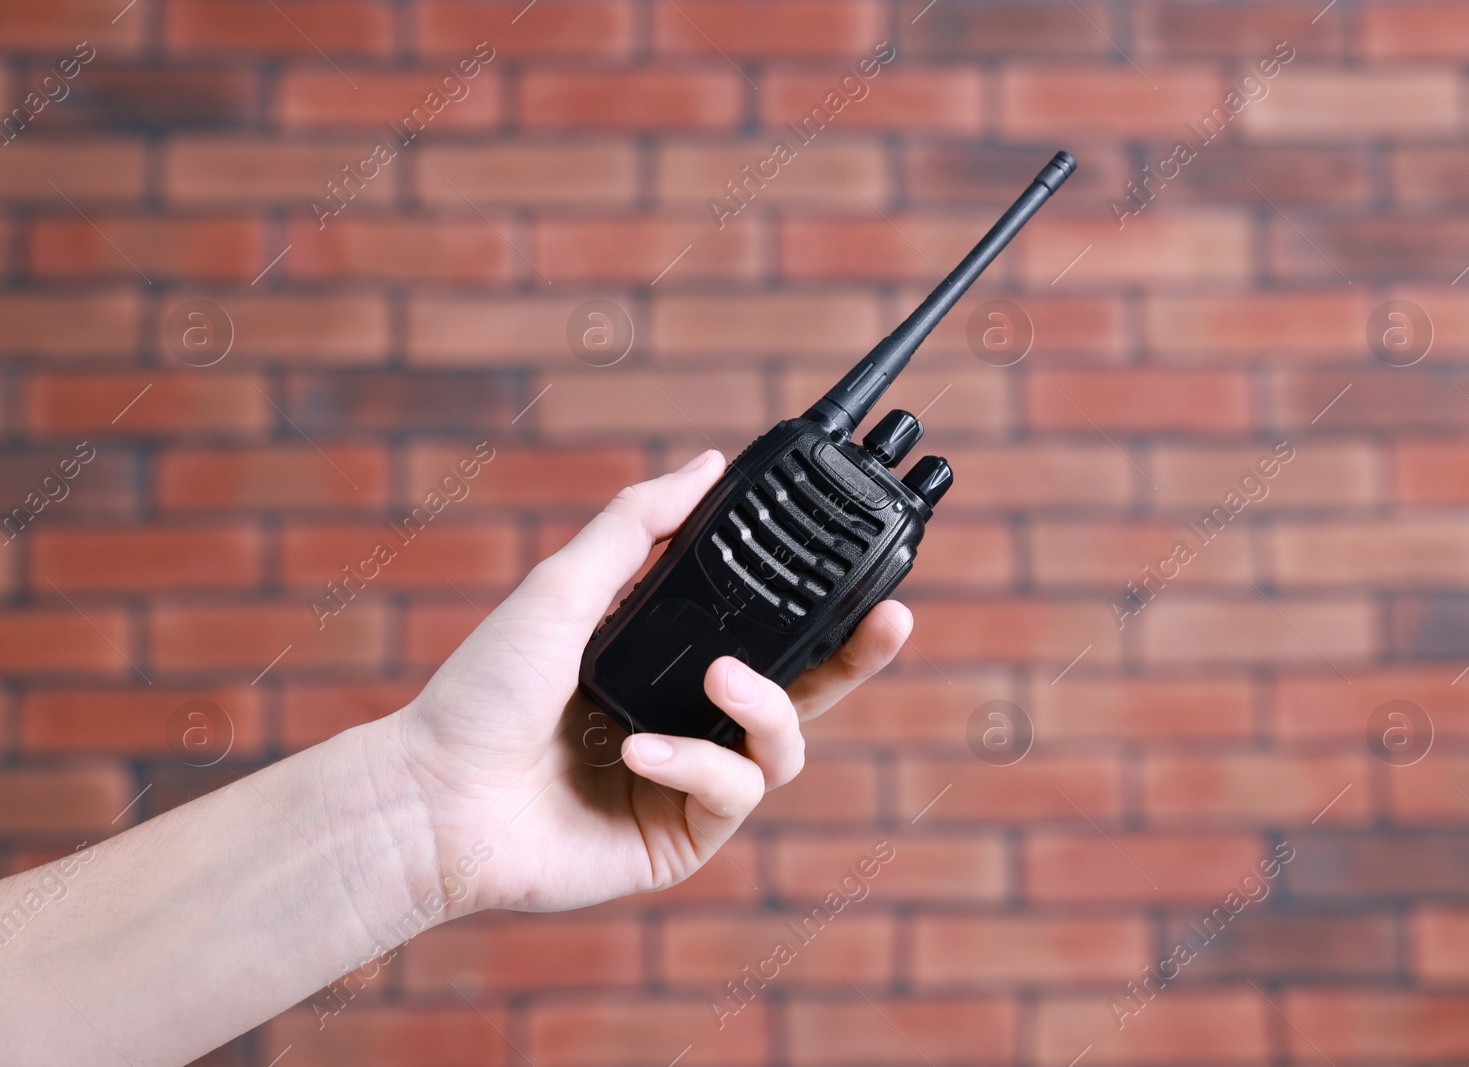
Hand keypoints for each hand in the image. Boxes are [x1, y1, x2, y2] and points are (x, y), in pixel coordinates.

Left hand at [390, 449, 912, 913]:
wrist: (433, 795)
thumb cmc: (484, 691)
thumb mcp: (564, 587)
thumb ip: (637, 525)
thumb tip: (708, 462)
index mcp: (670, 663)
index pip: (767, 630)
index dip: (822, 604)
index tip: (865, 566)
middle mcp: (690, 720)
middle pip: (807, 690)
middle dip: (859, 657)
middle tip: (892, 618)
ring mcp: (690, 783)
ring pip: (785, 746)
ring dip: (766, 707)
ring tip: (718, 681)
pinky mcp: (681, 839)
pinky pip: (732, 793)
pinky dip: (697, 763)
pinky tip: (639, 752)